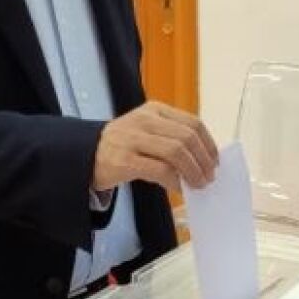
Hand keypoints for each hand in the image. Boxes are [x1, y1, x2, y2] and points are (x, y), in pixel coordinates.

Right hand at [93, 101, 218, 193]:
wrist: (83, 154)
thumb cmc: (122, 145)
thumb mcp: (147, 131)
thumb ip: (172, 138)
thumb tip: (204, 160)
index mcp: (154, 109)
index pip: (192, 123)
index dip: (209, 144)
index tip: (215, 161)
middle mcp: (144, 120)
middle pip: (187, 138)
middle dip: (204, 160)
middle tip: (209, 177)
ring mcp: (133, 138)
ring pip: (177, 152)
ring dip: (193, 171)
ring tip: (198, 184)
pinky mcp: (125, 159)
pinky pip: (160, 170)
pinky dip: (175, 181)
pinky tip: (179, 188)